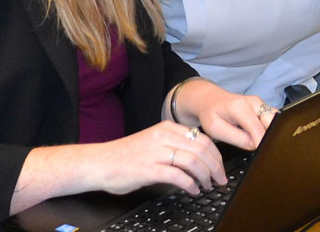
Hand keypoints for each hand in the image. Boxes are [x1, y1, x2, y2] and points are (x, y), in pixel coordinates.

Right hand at [96, 121, 226, 195]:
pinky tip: (192, 191)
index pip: (203, 138)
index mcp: (167, 128)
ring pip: (193, 161)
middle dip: (215, 167)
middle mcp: (163, 137)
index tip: (220, 167)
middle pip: (202, 150)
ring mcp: (156, 152)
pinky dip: (190, 185)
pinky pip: (179, 176)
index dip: (216, 155)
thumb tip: (198, 158)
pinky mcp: (149, 169)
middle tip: (219, 180)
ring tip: (207, 186)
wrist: (99, 163)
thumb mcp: (153, 142)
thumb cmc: (125, 156)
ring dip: (205, 177)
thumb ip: (173, 145)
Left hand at [174, 80, 274, 149]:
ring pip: (276, 120)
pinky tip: (263, 136)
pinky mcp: (263, 107)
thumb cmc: (211, 114)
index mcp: (240, 107)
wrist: (210, 100)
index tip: (261, 154)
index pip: (258, 129)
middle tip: (264, 150)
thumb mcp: (216, 129)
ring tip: (264, 143)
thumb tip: (255, 145)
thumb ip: (236, 138)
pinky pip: (273, 119)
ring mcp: (260, 103)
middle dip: (271, 137)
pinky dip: (271, 128)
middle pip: (273, 122)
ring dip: (273, 132)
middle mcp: (253, 102)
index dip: (261, 143)